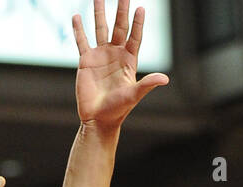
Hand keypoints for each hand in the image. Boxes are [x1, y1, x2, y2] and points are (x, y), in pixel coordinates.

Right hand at [73, 0, 168, 128]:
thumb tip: (165, 79)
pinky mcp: (86, 61)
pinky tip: (77, 17)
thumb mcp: (134, 95)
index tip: (141, 8)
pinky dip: (79, 30)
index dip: (138, 23)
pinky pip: (82, 42)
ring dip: (99, 13)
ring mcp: (100, 56)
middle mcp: (115, 54)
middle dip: (121, 10)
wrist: (98, 119)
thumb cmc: (118, 109)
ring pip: (100, 29)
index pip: (134, 36)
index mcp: (129, 60)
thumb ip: (148, 84)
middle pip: (119, 27)